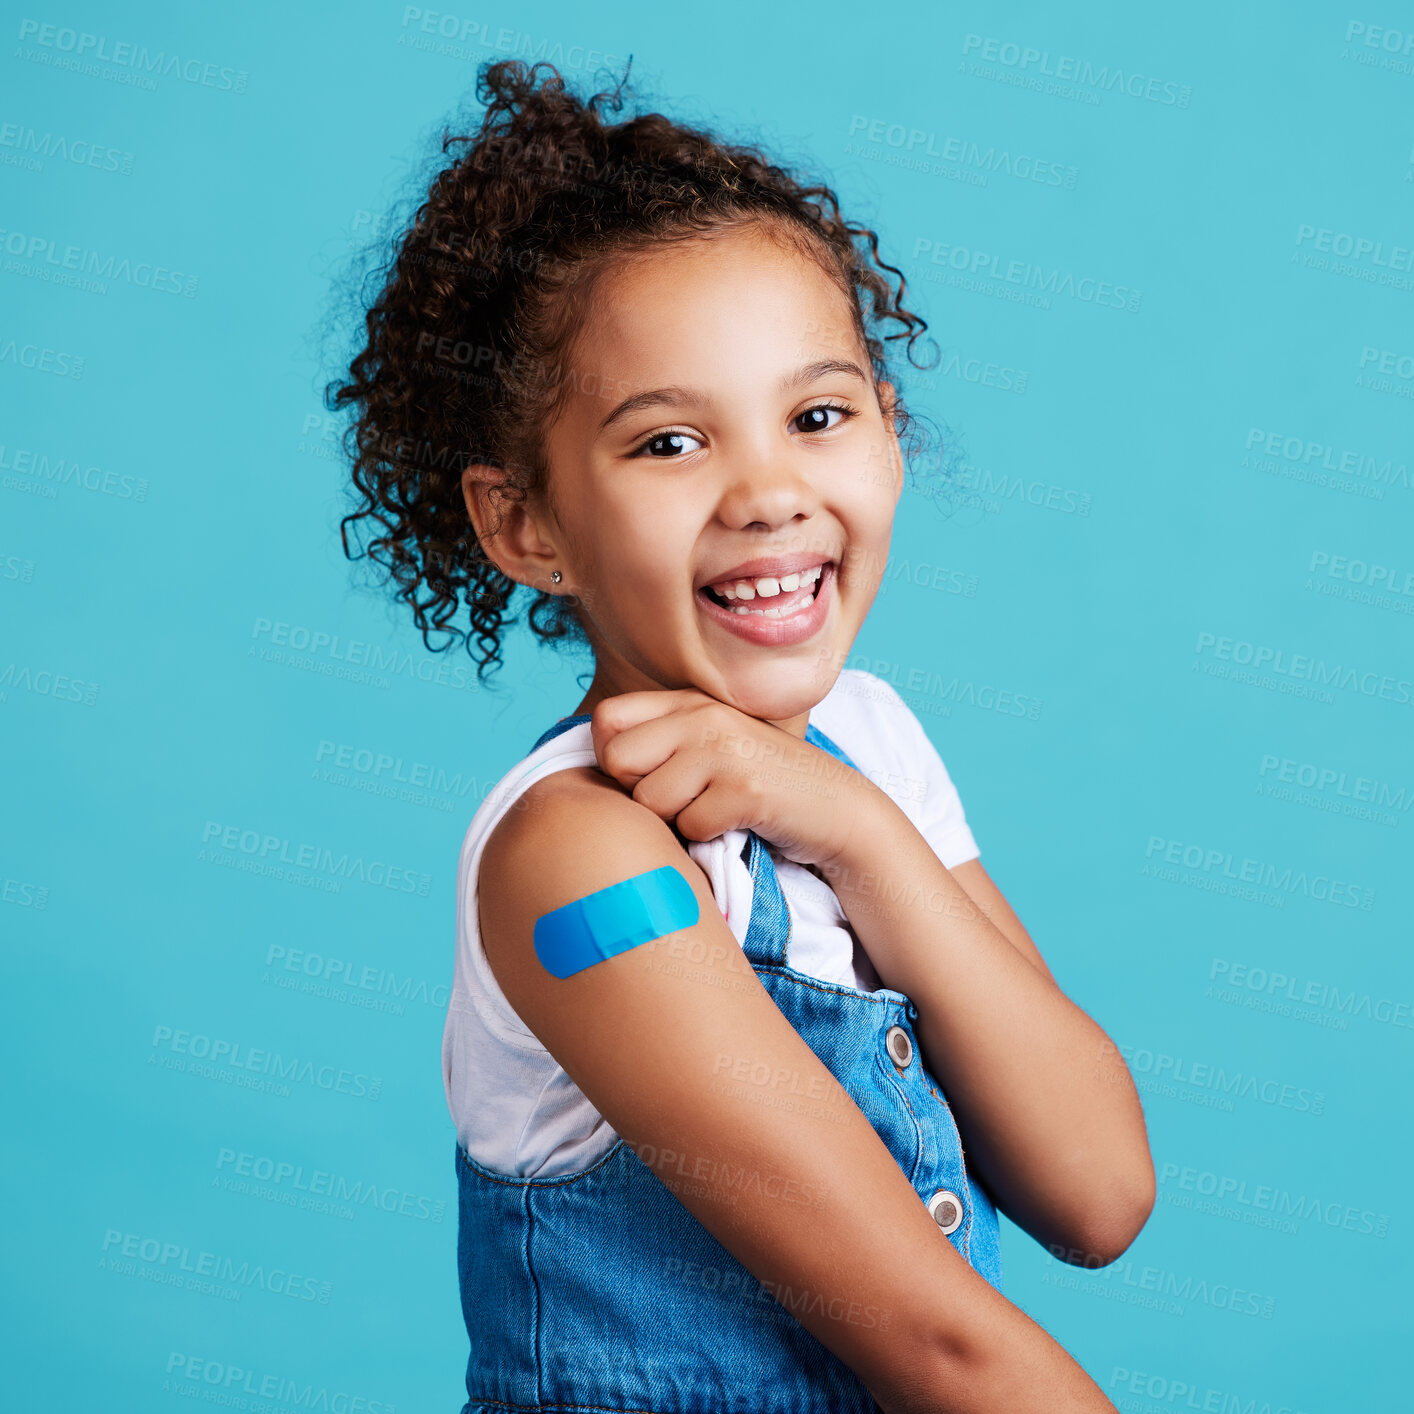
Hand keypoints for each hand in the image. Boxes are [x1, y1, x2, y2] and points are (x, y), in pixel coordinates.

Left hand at [588, 688, 874, 868]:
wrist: (836, 809)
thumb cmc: (761, 785)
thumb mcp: (709, 746)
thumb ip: (659, 740)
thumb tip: (583, 756)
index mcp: (689, 702)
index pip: (605, 719)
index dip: (613, 758)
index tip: (647, 776)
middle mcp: (704, 716)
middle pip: (617, 760)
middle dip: (639, 793)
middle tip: (681, 799)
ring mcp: (727, 750)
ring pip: (649, 800)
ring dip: (676, 820)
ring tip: (713, 811)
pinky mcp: (747, 789)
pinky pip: (690, 827)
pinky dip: (707, 838)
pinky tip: (736, 824)